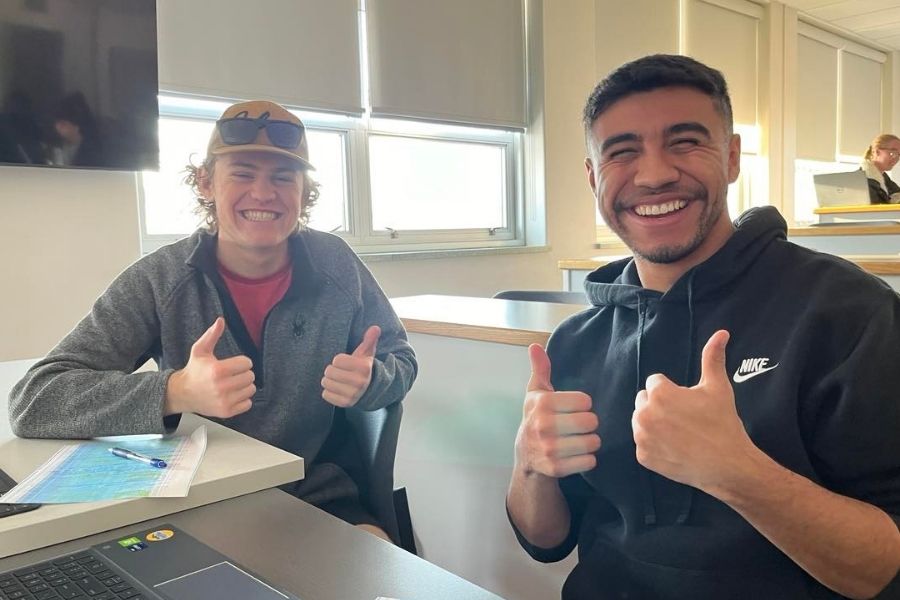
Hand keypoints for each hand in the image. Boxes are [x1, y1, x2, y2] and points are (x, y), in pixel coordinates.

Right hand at [165, 317, 255, 417]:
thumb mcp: (200, 350)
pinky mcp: (226, 412)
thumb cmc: (194, 370)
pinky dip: (243, 399)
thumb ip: (212, 335)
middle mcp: (221, 387)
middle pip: (250, 376)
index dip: (242, 362)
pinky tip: (232, 394)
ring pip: (251, 390)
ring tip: (232, 384)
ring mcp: (224, 401)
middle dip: (244, 373)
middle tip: (233, 374)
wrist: (182, 394)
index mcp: (217, 370)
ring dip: (244, 386)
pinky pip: (248, 404)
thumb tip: (221, 320)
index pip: (246, 363)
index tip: (234, 364)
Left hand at [321, 325, 380, 407]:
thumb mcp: (367, 354)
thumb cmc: (363, 368)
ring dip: (329, 381)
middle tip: (341, 372)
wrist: (370, 389)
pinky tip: (338, 390)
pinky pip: (326, 395)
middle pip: (329, 371)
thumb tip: (375, 327)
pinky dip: (329, 392)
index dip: (339, 361)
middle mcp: (359, 382)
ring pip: (326, 383)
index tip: (346, 363)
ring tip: (338, 380)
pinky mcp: (345, 403)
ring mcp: (352, 394)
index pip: (337, 360)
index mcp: (363, 367)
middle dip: (332, 370)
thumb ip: (369, 340)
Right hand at [514, 344, 600, 478]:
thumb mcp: (536, 393)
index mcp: (542, 403)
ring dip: (591, 442)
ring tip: (580, 441)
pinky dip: (588, 459)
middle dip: (589, 425)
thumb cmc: (536, 418)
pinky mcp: (556, 468)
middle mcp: (543, 426)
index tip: (572, 409)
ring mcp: (549, 449)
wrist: (526, 456)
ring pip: (593, 443)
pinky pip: (589, 461)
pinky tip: (577, 455)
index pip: (585, 401)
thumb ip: (540, 369)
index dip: (583, 405)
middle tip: (580, 427)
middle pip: (591, 422)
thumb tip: (535, 346)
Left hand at [632, 330, 755, 490]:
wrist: (728, 465)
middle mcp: (644, 414)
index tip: (688, 403)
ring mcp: (642, 437)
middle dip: (660, 405)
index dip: (673, 391)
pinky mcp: (643, 456)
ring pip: (641, 421)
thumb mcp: (718, 387)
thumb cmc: (723, 423)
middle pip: (645, 400)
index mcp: (659, 394)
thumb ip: (713, 358)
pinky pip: (643, 444)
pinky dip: (655, 445)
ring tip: (679, 432)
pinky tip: (674, 448)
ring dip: (654, 423)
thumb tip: (721, 333)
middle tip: (684, 418)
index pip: (655, 383)